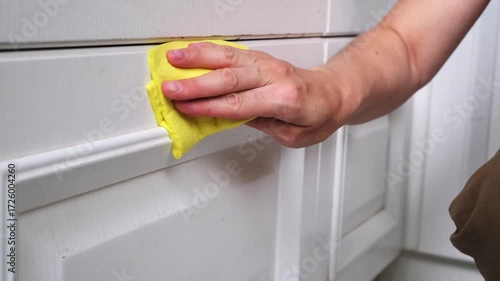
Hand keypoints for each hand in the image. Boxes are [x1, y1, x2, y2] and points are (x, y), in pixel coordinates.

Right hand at [161, 42, 357, 147]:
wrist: (334, 92)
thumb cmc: (317, 116)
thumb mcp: (293, 135)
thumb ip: (260, 124)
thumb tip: (228, 117)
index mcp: (285, 98)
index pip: (238, 104)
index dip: (209, 107)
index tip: (186, 109)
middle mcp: (275, 76)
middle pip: (229, 79)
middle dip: (196, 84)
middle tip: (170, 88)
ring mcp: (267, 64)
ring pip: (228, 58)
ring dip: (198, 57)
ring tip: (173, 58)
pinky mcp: (261, 58)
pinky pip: (232, 52)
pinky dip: (209, 50)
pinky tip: (192, 50)